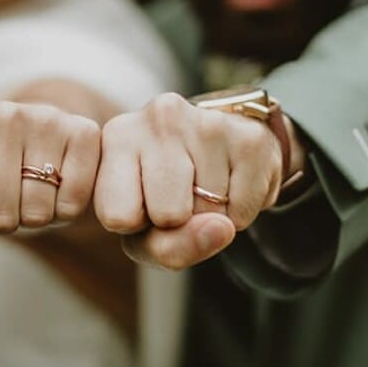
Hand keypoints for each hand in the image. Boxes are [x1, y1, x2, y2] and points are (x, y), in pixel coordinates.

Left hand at [0, 102, 101, 240]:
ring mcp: (45, 119)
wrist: (32, 135)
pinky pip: (72, 203)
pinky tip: (57, 186)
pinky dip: (65, 210)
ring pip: (37, 213)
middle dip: (1, 221)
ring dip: (34, 218)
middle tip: (5, 197)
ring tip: (30, 191)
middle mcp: (2, 113)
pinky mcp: (83, 131)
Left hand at [94, 92, 283, 270]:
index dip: (135, 226)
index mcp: (117, 136)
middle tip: (182, 195)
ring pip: (210, 214)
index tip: (141, 203)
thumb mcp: (145, 231)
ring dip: (213, 216)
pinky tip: (232, 181)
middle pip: (168, 216)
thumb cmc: (168, 193)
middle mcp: (159, 117)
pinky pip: (244, 210)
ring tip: (208, 185)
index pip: (117, 216)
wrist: (223, 149)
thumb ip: (168, 249)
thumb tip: (223, 227)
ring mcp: (208, 122)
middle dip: (179, 222)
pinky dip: (241, 211)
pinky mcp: (251, 137)